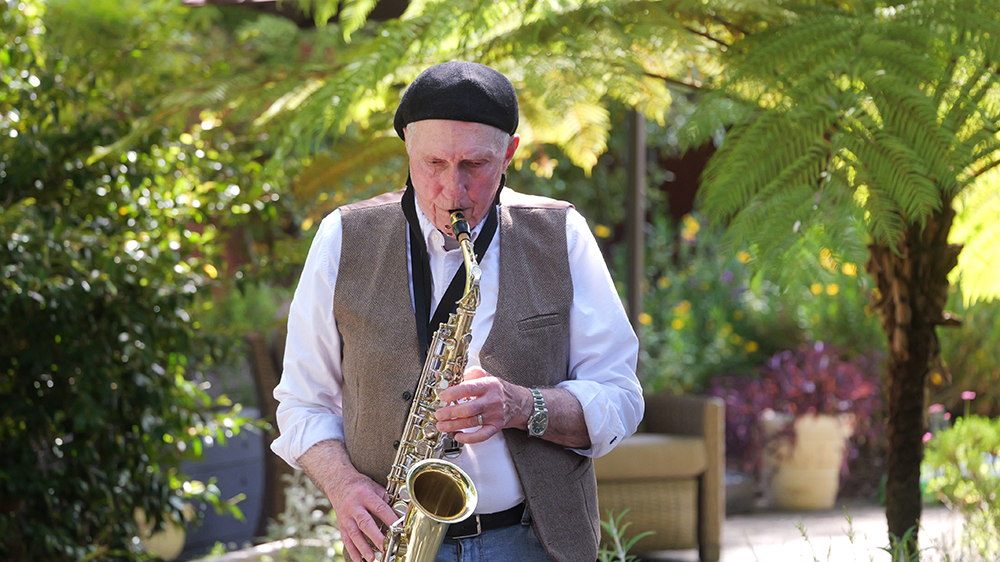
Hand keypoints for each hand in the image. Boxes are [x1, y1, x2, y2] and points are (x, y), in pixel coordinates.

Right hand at [298, 440, 399, 561]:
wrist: (338, 482)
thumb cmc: (360, 485)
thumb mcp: (374, 486)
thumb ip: (386, 498)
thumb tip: (399, 511)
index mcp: (365, 495)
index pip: (380, 508)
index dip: (390, 519)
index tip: (400, 528)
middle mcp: (354, 506)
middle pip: (365, 523)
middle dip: (376, 537)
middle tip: (385, 547)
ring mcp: (345, 516)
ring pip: (354, 534)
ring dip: (363, 547)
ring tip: (372, 558)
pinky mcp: (341, 524)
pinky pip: (346, 539)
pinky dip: (352, 551)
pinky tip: (359, 560)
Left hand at [434, 367, 530, 443]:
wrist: (519, 402)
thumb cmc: (499, 389)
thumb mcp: (486, 375)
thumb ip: (469, 374)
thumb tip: (450, 377)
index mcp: (488, 385)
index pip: (468, 388)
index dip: (453, 393)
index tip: (442, 396)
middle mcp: (492, 400)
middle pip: (468, 408)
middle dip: (450, 412)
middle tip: (439, 414)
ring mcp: (494, 415)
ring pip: (471, 422)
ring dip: (453, 425)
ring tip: (442, 425)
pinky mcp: (496, 427)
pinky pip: (481, 436)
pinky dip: (469, 438)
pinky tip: (458, 436)